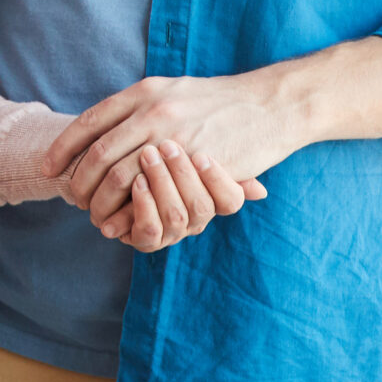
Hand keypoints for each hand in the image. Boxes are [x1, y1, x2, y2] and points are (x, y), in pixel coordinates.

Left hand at [45, 73, 296, 232]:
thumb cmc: (221, 101)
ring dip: (100, 199)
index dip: (64, 146)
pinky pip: (151, 190)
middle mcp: (153, 109)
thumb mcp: (174, 90)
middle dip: (79, 180)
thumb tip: (106, 125)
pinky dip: (129, 208)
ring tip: (93, 212)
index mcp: (144, 91)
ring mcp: (173, 135)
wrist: (271, 103)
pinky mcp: (193, 161)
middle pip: (98, 152)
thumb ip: (141, 105)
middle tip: (72, 198)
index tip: (48, 166)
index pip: (90, 120)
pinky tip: (123, 217)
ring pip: (118, 175)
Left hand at [96, 139, 267, 251]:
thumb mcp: (190, 142)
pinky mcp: (145, 239)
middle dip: (182, 175)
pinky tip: (136, 181)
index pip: (230, 199)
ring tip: (147, 155)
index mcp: (213, 198)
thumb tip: (259, 184)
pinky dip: (143, 205)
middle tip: (167, 146)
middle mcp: (196, 219)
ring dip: (161, 185)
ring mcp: (172, 232)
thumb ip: (217, 150)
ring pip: (175, 216)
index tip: (202, 155)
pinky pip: (149, 230)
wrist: (122, 170)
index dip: (217, 180)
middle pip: (202, 207)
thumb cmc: (165, 152)